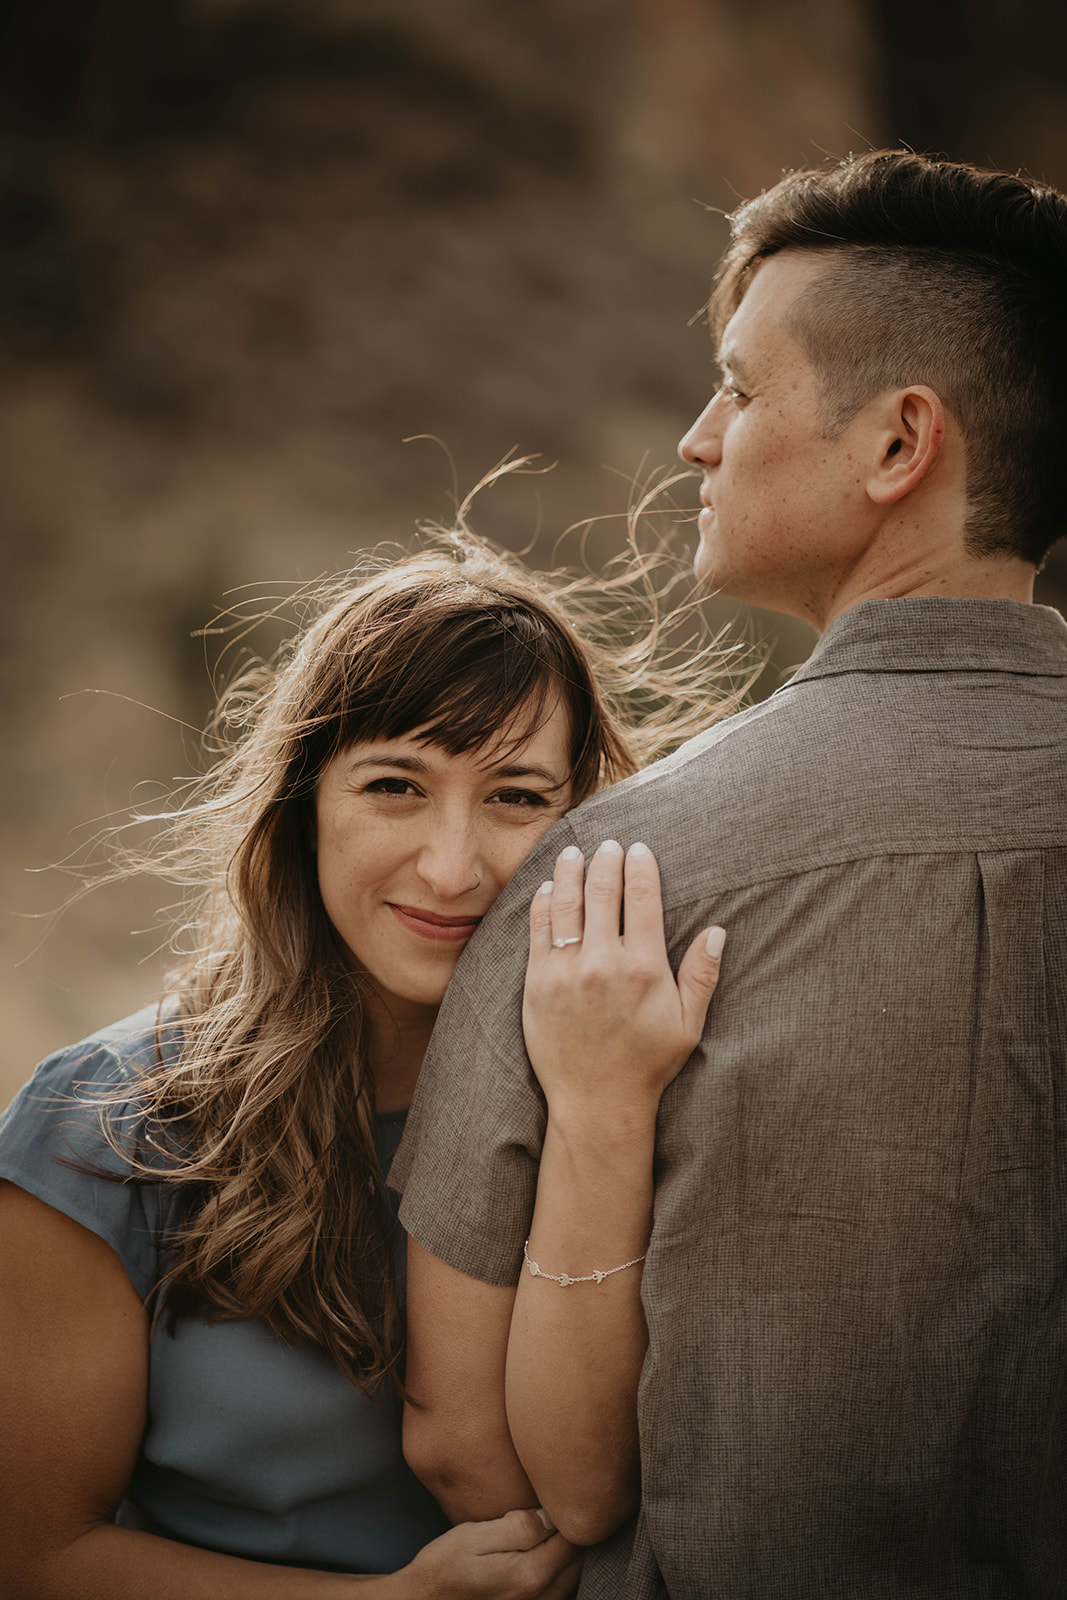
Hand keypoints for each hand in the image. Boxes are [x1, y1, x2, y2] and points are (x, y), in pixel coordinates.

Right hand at [398, 1508, 581, 1597]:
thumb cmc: (445, 1565)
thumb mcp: (476, 1536)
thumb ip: (518, 1526)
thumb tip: (552, 1515)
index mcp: (530, 1574)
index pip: (573, 1540)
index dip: (573, 1513)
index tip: (566, 1491)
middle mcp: (539, 1597)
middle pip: (579, 1561)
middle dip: (576, 1532)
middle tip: (563, 1503)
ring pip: (572, 1577)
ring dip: (570, 1552)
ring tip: (556, 1525)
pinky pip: (558, 1589)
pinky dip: (561, 1570)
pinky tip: (546, 1552)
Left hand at [523, 839, 723, 1120]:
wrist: (596, 1101)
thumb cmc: (648, 1064)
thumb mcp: (688, 1023)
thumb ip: (702, 975)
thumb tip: (718, 931)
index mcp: (643, 967)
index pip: (641, 897)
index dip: (640, 866)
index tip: (638, 849)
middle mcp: (603, 963)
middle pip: (601, 891)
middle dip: (606, 861)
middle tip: (608, 845)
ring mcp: (566, 972)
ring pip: (565, 903)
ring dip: (569, 871)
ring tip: (574, 853)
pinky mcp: (537, 983)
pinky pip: (538, 930)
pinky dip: (543, 903)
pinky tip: (548, 888)